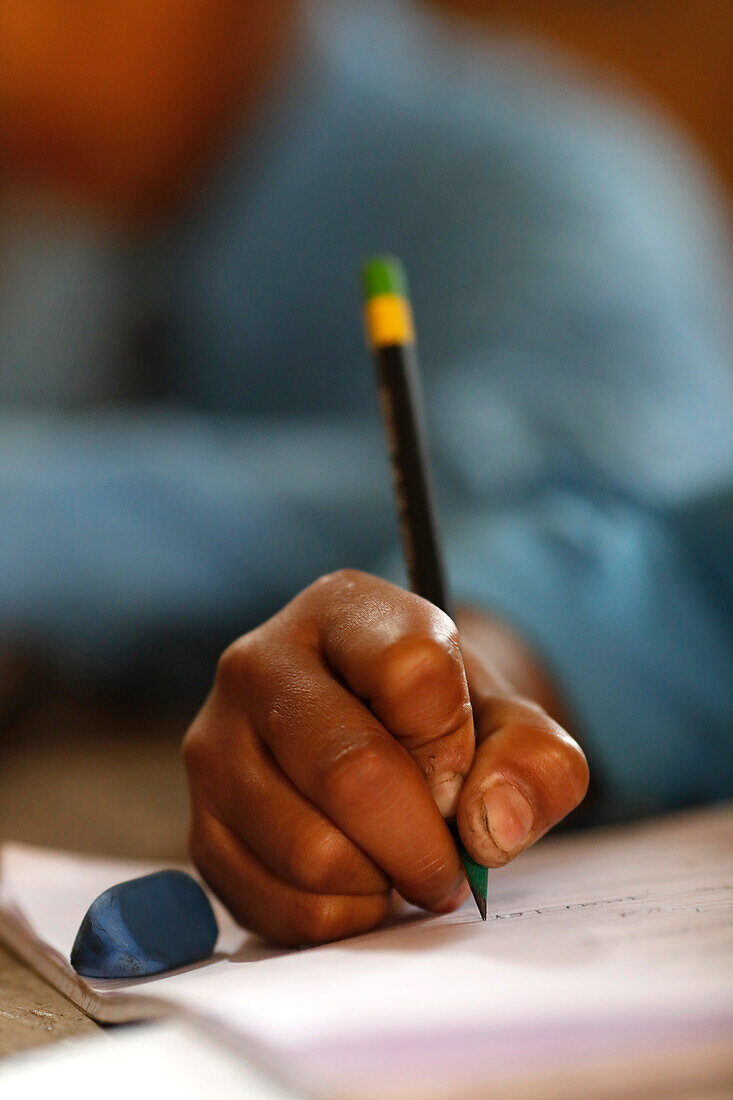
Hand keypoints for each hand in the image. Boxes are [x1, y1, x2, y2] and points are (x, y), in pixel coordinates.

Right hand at [183, 570, 587, 945]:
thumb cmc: (438, 722)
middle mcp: (259, 663)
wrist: (369, 733)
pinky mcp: (200, 824)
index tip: (460, 771)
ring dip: (381, 883)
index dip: (455, 743)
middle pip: (352, 772)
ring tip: (396, 863)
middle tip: (449, 864)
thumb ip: (534, 763)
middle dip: (422, 844)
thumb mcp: (509, 721)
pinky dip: (339, 917)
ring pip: (310, 850)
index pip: (411, 674)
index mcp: (341, 608)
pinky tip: (356, 882)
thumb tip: (488, 828)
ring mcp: (215, 744)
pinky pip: (275, 905)